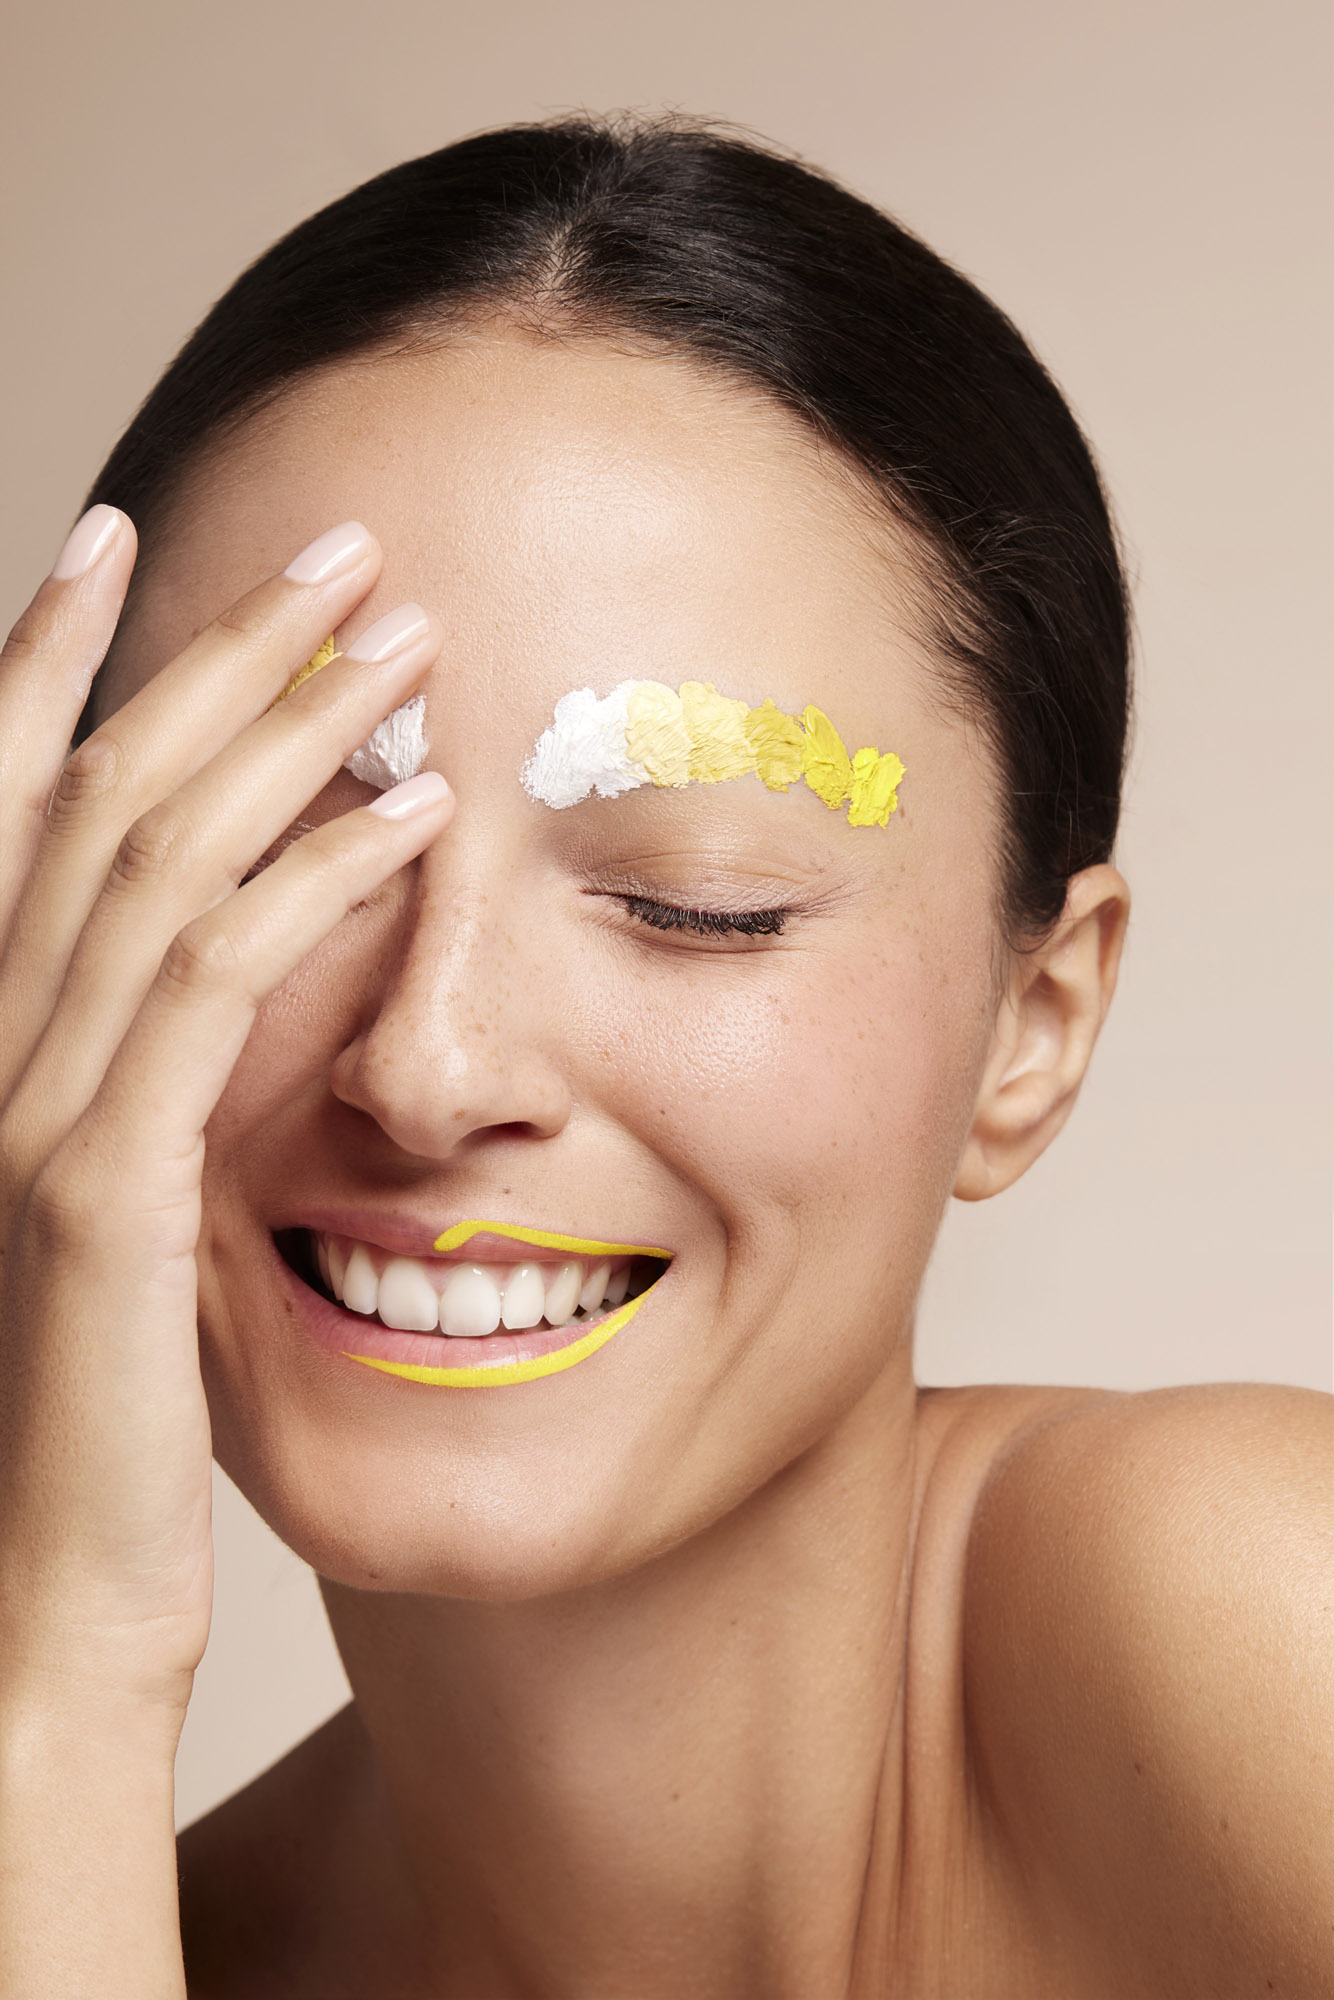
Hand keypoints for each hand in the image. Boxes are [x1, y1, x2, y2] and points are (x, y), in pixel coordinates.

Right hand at [0, 510, 450, 1713]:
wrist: (37, 1593)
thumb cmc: (89, 1405)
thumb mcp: (103, 1204)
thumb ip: (137, 1074)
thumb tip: (237, 961)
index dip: (44, 658)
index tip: (123, 539)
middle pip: (92, 793)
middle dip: (214, 654)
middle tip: (340, 553)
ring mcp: (26, 1110)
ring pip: (153, 861)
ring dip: (285, 734)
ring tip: (400, 644)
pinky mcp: (99, 1189)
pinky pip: (215, 991)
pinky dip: (317, 887)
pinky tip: (418, 824)